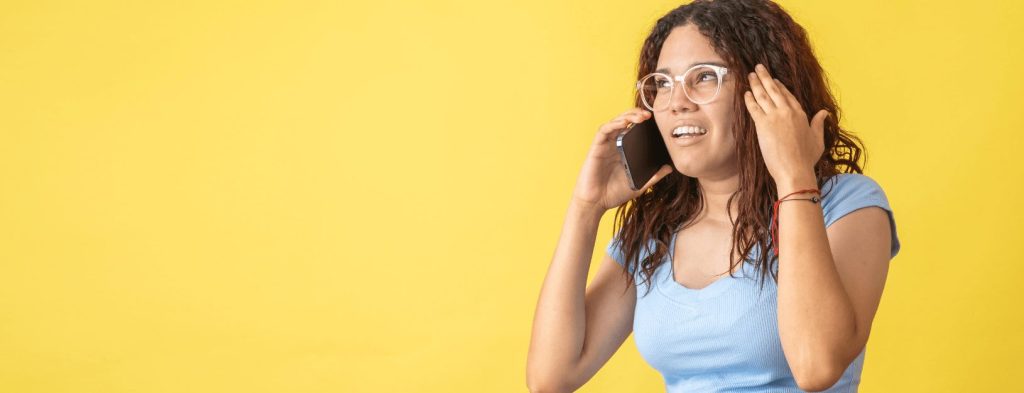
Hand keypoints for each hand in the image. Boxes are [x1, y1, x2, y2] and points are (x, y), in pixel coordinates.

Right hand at [571, 108, 673, 212]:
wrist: (596, 203)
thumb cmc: (613, 194)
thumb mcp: (639, 184)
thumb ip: (653, 176)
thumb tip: (669, 168)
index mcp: (624, 151)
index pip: (633, 130)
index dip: (643, 123)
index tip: (656, 121)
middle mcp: (614, 145)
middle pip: (624, 122)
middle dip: (636, 115)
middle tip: (649, 115)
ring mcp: (605, 146)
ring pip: (615, 123)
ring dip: (627, 116)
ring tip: (640, 117)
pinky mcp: (596, 148)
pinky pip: (604, 131)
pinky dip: (614, 124)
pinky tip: (624, 123)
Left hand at [743, 63, 828, 189]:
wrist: (794, 170)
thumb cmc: (806, 159)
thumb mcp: (817, 139)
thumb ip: (819, 124)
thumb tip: (824, 112)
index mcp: (801, 114)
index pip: (788, 95)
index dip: (779, 86)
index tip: (773, 80)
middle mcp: (788, 112)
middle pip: (774, 90)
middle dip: (765, 77)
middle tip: (758, 68)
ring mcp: (775, 117)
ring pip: (763, 96)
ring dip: (755, 84)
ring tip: (750, 75)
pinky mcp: (763, 125)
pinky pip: (754, 108)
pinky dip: (749, 99)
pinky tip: (745, 93)